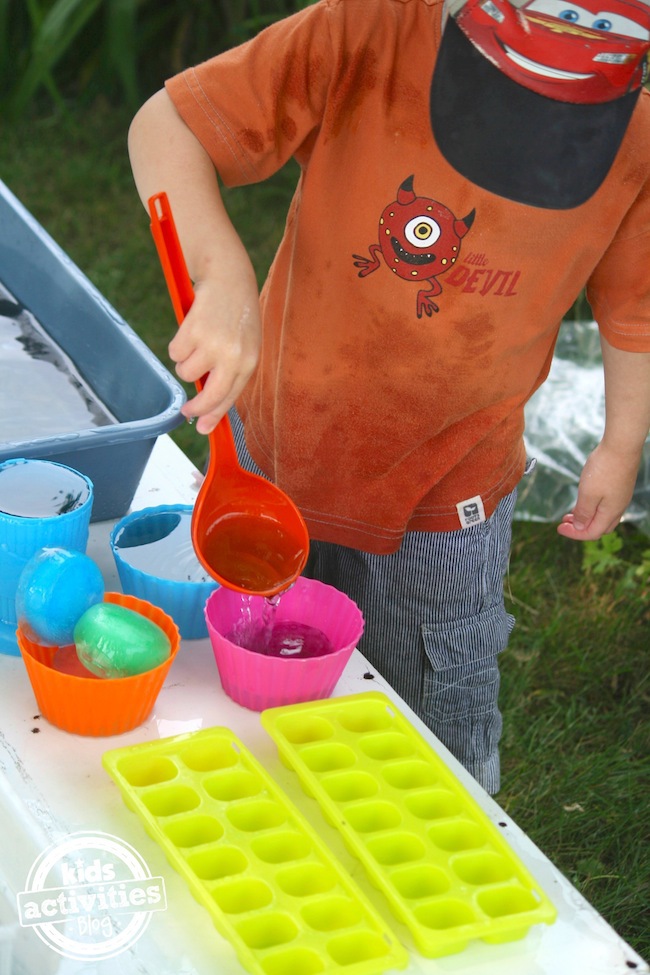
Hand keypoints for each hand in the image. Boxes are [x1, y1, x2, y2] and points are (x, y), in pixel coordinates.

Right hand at [168, 273, 260, 433]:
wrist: (228, 276)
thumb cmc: (235, 314)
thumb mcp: (243, 344)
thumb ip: (230, 371)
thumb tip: (208, 405)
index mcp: (249, 361)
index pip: (230, 397)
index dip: (214, 415)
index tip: (202, 427)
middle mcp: (232, 356)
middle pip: (210, 396)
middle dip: (195, 408)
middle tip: (186, 411)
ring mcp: (212, 344)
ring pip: (186, 372)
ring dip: (186, 362)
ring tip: (197, 342)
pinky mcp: (192, 332)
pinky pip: (174, 353)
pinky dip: (178, 345)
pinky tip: (190, 329)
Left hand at [556, 441, 640, 540]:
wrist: (621, 446)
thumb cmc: (604, 469)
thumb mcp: (588, 494)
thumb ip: (584, 513)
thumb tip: (579, 527)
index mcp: (610, 513)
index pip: (592, 533)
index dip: (574, 534)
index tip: (558, 528)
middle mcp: (618, 508)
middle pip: (599, 528)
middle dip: (580, 528)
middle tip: (564, 522)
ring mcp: (620, 498)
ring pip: (603, 517)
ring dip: (586, 517)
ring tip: (569, 513)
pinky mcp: (620, 488)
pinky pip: (606, 506)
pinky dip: (593, 508)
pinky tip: (583, 500)